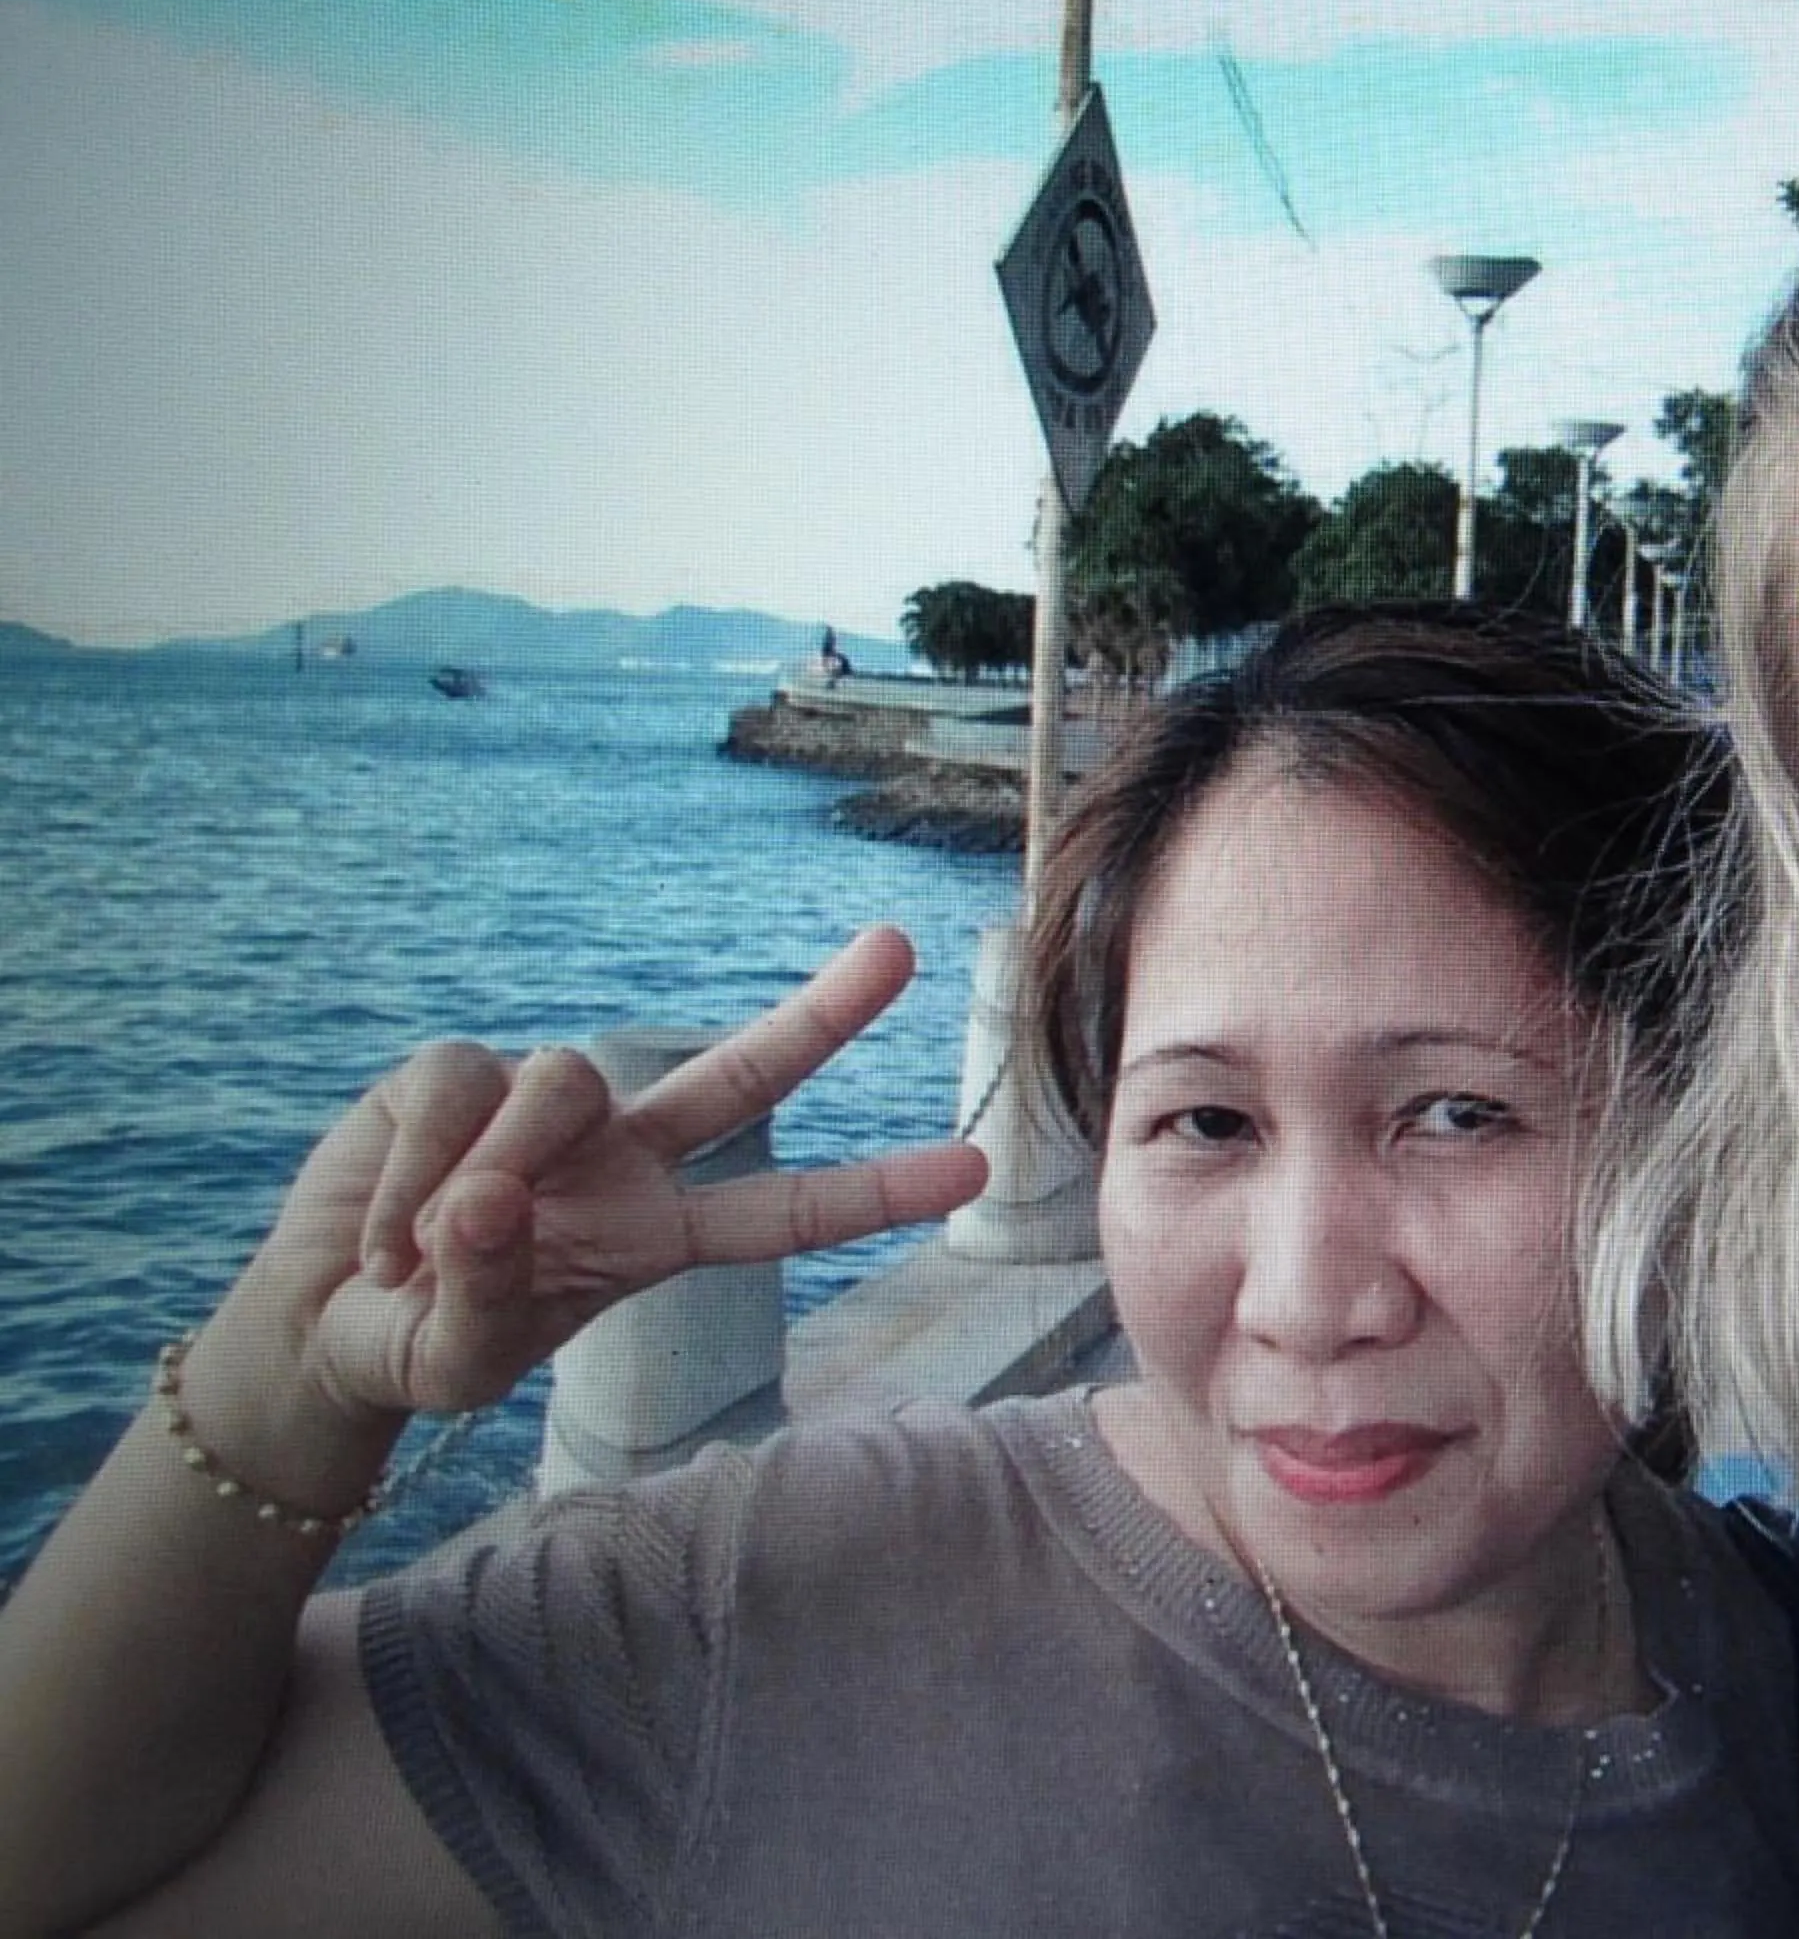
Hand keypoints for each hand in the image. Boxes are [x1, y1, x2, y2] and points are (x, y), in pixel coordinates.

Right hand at [235, 927, 987, 1423]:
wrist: (321, 1324)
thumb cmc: (422, 1344)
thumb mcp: (460, 1356)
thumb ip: (486, 1293)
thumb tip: (486, 1203)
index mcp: (659, 1233)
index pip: (784, 1211)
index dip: (874, 1190)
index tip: (973, 1168)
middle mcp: (625, 1155)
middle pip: (746, 1071)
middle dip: (826, 1010)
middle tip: (901, 946)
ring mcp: (546, 1107)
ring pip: (561, 1084)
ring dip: (493, 1171)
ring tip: (422, 1254)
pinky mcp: (456, 1073)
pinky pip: (457, 1088)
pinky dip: (411, 1171)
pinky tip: (380, 1236)